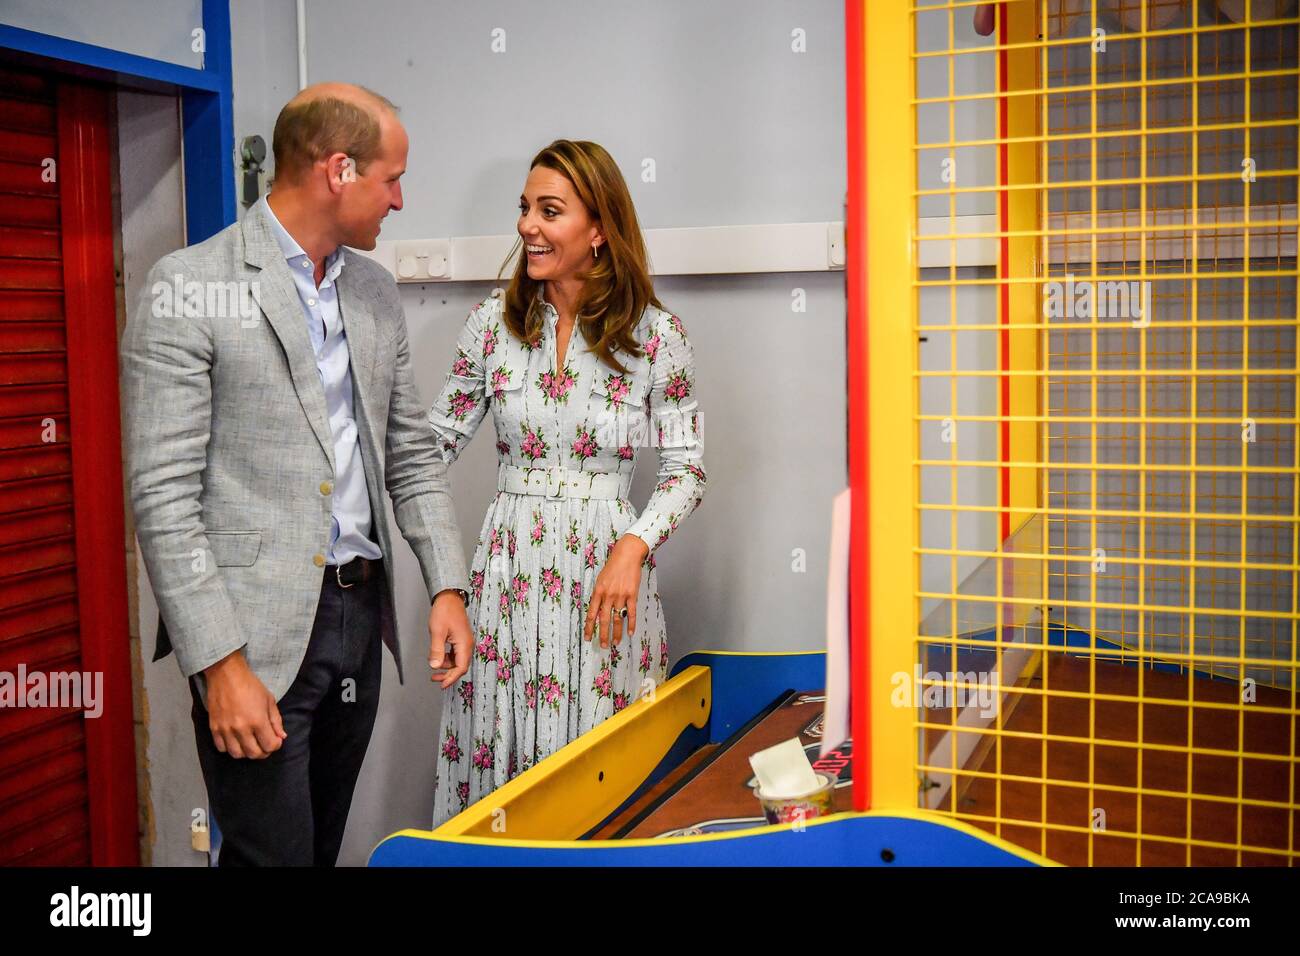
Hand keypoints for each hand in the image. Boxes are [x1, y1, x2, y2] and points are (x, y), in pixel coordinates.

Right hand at [203, 650, 285, 759]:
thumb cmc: (251, 685)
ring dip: (246, 752)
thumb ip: (276, 721)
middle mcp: (241, 729)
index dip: (276, 745)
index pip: (270, 746)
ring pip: (237, 754)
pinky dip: (230, 748)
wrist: (226, 675)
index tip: (275, 739)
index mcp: (258, 721)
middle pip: (254, 754)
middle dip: (263, 752)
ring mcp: (226, 730)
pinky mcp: (214, 728)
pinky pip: (221, 748)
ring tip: (250, 743)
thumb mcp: (269, 700)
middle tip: (264, 744)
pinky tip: (235, 740)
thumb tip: (281, 737)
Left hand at [429, 589, 471, 688]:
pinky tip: (439, 657)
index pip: (461, 667)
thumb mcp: (437, 631)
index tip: (441, 684)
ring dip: (447, 666)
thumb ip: (436, 650)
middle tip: (435, 679)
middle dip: (448, 674)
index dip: (451, 678)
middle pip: (460, 666)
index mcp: (464, 644)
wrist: (449, 597)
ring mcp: (465, 641)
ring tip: (434, 667)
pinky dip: (448, 658)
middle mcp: (467, 644)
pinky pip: (456, 654)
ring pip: (458, 660)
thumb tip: (435, 666)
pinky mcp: (461, 639)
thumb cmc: (444, 611)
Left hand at [584, 534, 648, 648]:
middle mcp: (608, 595)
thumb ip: (598, 595)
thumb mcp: (600, 579)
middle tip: (603, 646)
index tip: (587, 637)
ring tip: (615, 642)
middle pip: (604, 619)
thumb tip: (596, 611)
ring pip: (617, 618)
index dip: (588, 627)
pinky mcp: (632, 594)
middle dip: (602, 634)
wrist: (627, 554)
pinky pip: (631, 612)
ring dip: (616, 632)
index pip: (591, 613)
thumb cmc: (613, 566)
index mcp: (598, 591)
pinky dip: (631, 624)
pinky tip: (630, 632)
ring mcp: (620, 595)